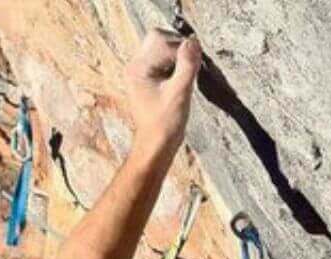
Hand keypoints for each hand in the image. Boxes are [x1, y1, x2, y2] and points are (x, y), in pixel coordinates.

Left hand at [125, 30, 200, 150]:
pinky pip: (164, 63)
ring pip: (163, 51)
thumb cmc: (164, 126)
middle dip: (178, 50)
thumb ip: (187, 65)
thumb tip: (193, 42)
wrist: (156, 148)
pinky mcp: (149, 81)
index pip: (160, 39)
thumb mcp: (180, 93)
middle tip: (191, 68)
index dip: (180, 46)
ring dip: (179, 59)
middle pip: (159, 40)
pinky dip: (176, 68)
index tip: (195, 61)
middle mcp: (136, 67)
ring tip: (185, 79)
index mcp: (138, 68)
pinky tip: (181, 83)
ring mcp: (141, 74)